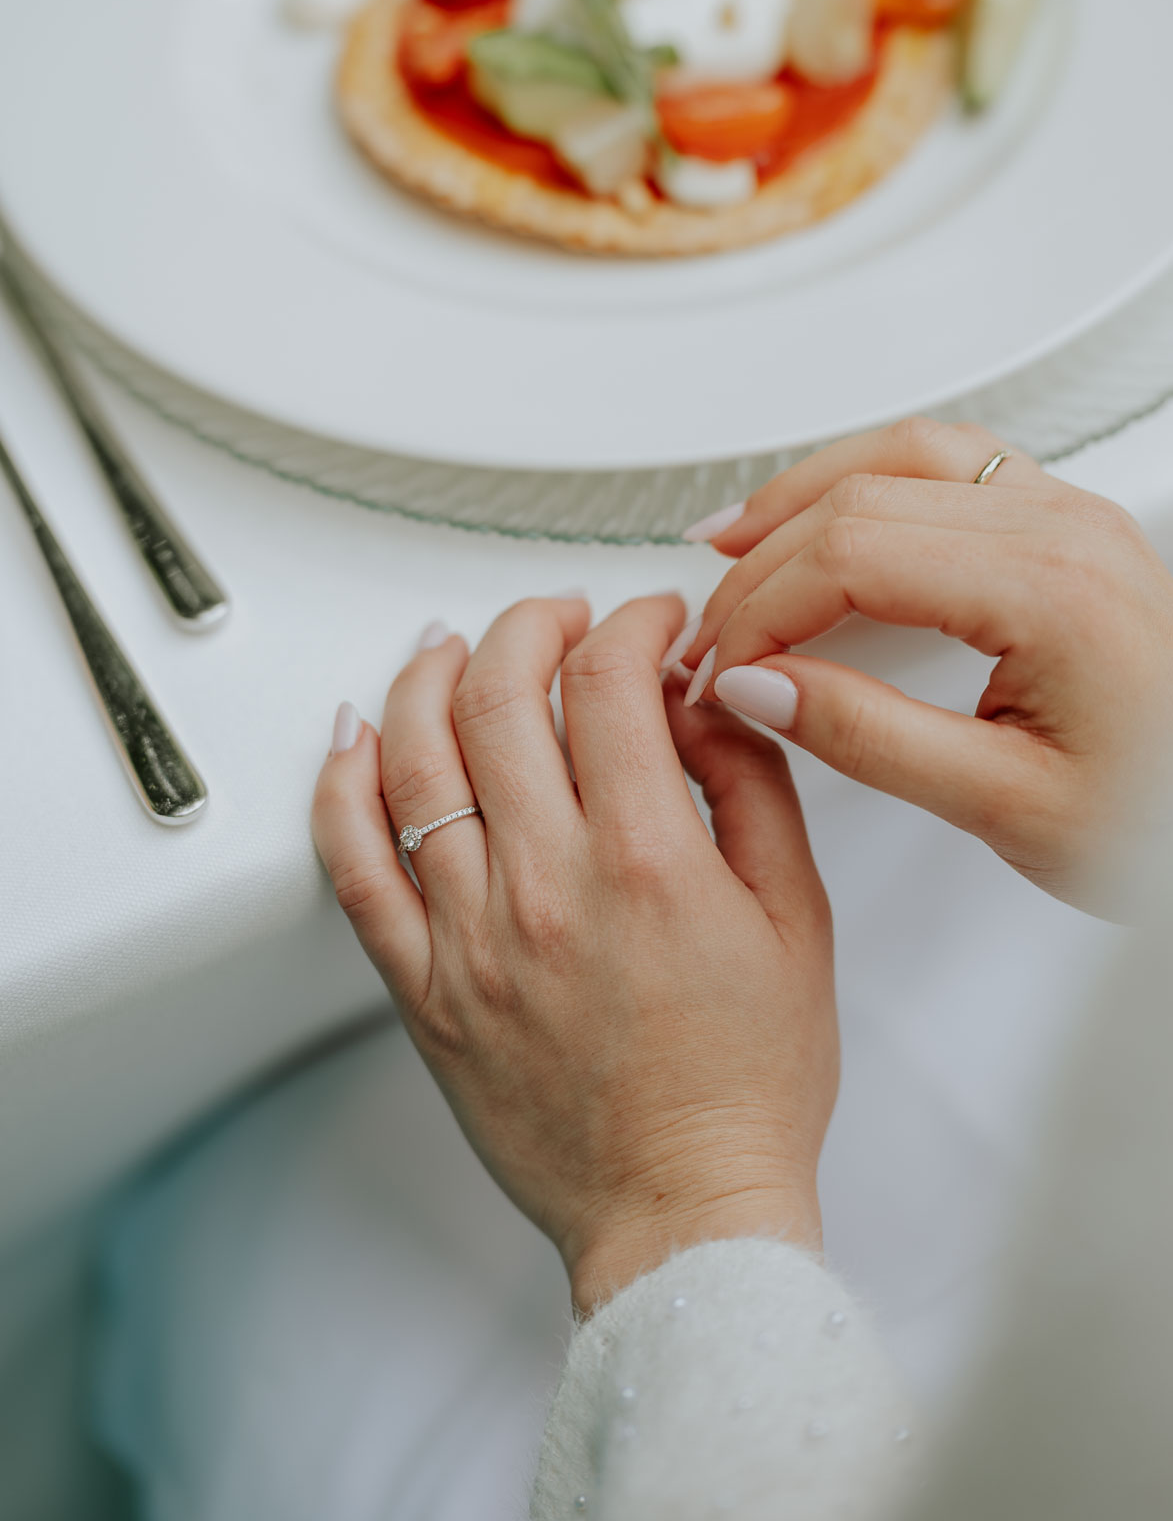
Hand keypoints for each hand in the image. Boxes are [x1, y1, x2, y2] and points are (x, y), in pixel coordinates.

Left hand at [313, 595, 835, 1314]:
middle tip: (560, 621)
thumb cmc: (744, 1084)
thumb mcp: (796, 918)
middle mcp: (545, 886)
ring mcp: (468, 936)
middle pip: (497, 694)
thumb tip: (705, 701)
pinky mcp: (422, 987)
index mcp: (644, 862)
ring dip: (430, 676)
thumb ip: (753, 790)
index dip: (632, 623)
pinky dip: (341, 786)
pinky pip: (352, 866)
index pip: (609, 681)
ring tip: (455, 649)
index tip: (650, 623)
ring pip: (413, 758)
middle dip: (530, 625)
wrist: (681, 1211)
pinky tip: (356, 738)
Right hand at [674, 418, 1172, 912]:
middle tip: (712, 639)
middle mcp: (1064, 528)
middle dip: (761, 564)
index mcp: (1052, 589)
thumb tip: (761, 687)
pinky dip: (866, 476)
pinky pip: (947, 460)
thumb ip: (871, 739)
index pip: (852, 554)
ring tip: (729, 541)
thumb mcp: (1007, 805)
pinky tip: (825, 508)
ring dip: (801, 495)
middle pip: (861, 498)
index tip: (721, 671)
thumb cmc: (1157, 815)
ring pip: (901, 454)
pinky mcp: (1068, 527)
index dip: (761, 609)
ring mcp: (1070, 516)